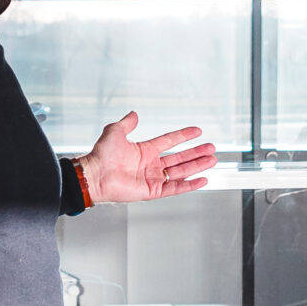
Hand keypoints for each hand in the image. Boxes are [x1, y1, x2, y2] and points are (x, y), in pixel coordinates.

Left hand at [79, 112, 215, 203]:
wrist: (95, 175)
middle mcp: (151, 165)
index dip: (184, 136)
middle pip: (180, 157)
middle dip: (196, 153)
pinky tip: (202, 179)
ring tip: (212, 160)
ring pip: (181, 171)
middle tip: (211, 148)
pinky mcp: (153, 191)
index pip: (169, 141)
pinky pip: (176, 187)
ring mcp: (153, 178)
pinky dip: (190, 184)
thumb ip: (127, 123)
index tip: (197, 131)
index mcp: (144, 151)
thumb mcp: (115, 132)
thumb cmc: (101, 156)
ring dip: (197, 166)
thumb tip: (134, 114)